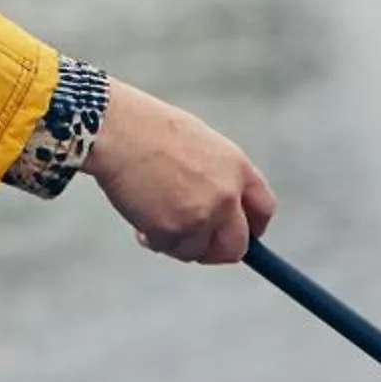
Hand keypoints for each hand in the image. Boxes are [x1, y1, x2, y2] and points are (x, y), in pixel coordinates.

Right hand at [84, 78, 276, 263]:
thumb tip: (220, 214)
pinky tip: (139, 216)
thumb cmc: (148, 129)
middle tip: (196, 244)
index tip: (241, 236)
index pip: (264, 209)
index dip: (252, 228)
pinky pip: (168, 248)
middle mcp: (226, 195)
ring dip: (177, 241)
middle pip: (237, 246)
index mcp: (237, 167)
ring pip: (197, 251)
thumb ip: (216, 178)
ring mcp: (202, 216)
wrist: (116, 129)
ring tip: (152, 213)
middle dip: (216, 250)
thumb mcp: (198, 145)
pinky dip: (153, 239)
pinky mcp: (174, 231)